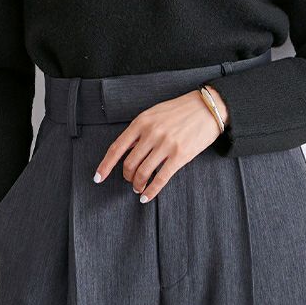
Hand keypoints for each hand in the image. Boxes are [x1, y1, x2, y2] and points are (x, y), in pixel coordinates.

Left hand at [92, 86, 229, 202]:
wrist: (207, 108)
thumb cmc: (180, 111)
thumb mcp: (155, 113)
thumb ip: (140, 130)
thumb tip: (126, 150)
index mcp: (142, 121)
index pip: (117, 147)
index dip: (105, 165)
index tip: (98, 177)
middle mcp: (151, 133)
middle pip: (129, 163)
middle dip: (127, 176)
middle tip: (130, 180)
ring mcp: (165, 145)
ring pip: (142, 173)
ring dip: (137, 185)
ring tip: (138, 188)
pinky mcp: (180, 156)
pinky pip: (160, 179)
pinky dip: (151, 191)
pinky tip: (146, 196)